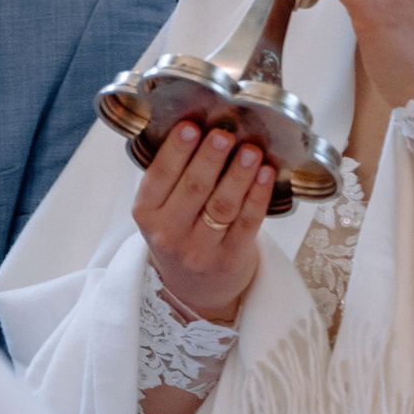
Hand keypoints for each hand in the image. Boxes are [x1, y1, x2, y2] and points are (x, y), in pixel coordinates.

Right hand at [132, 121, 276, 322]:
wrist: (194, 288)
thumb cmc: (180, 233)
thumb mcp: (161, 210)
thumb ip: (172, 176)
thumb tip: (200, 125)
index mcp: (146, 214)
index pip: (159, 177)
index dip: (176, 151)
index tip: (191, 126)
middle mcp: (169, 234)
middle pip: (193, 189)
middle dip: (210, 158)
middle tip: (225, 134)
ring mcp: (199, 250)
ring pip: (222, 205)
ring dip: (239, 175)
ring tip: (250, 150)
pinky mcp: (230, 260)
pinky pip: (246, 223)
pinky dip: (258, 196)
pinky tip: (266, 174)